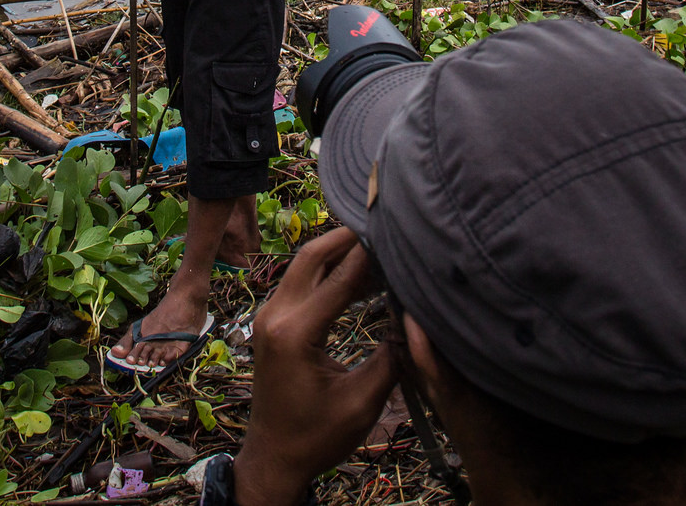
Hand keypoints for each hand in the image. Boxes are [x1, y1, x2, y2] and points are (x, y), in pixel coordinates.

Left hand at [233, 227, 396, 505]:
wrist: (275, 458)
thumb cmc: (317, 437)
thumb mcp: (362, 404)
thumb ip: (390, 359)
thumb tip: (416, 321)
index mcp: (295, 334)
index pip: (339, 279)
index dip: (370, 255)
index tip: (397, 235)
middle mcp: (275, 317)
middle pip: (311, 257)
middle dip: (347, 239)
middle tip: (384, 227)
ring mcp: (269, 318)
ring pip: (303, 266)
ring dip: (337, 253)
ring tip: (378, 248)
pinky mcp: (272, 323)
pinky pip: (299, 283)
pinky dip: (327, 272)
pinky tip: (359, 275)